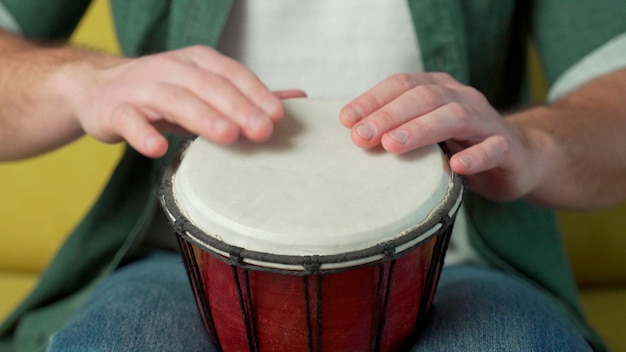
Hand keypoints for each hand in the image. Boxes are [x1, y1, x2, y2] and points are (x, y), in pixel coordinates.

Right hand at [57, 46, 303, 157]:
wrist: (97, 89)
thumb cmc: (162, 94)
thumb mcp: (206, 90)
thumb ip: (248, 96)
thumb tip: (297, 99)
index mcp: (197, 62)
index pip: (232, 74)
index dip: (256, 93)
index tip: (279, 116)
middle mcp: (171, 69)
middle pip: (208, 86)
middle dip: (238, 108)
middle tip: (262, 131)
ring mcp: (142, 89)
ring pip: (174, 99)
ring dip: (202, 117)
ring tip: (227, 136)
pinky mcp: (115, 110)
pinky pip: (129, 121)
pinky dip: (143, 134)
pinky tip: (158, 148)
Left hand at [339, 72, 542, 202]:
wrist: (519, 158)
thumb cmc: (460, 145)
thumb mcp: (426, 133)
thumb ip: (397, 129)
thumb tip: (352, 136)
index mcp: (439, 89)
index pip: (402, 84)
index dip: (373, 99)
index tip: (346, 120)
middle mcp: (462, 98)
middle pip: (424, 97)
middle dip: (389, 115)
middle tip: (361, 137)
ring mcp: (487, 122)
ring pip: (455, 117)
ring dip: (421, 129)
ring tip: (393, 145)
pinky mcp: (507, 149)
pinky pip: (493, 148)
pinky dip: (474, 156)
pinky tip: (455, 167)